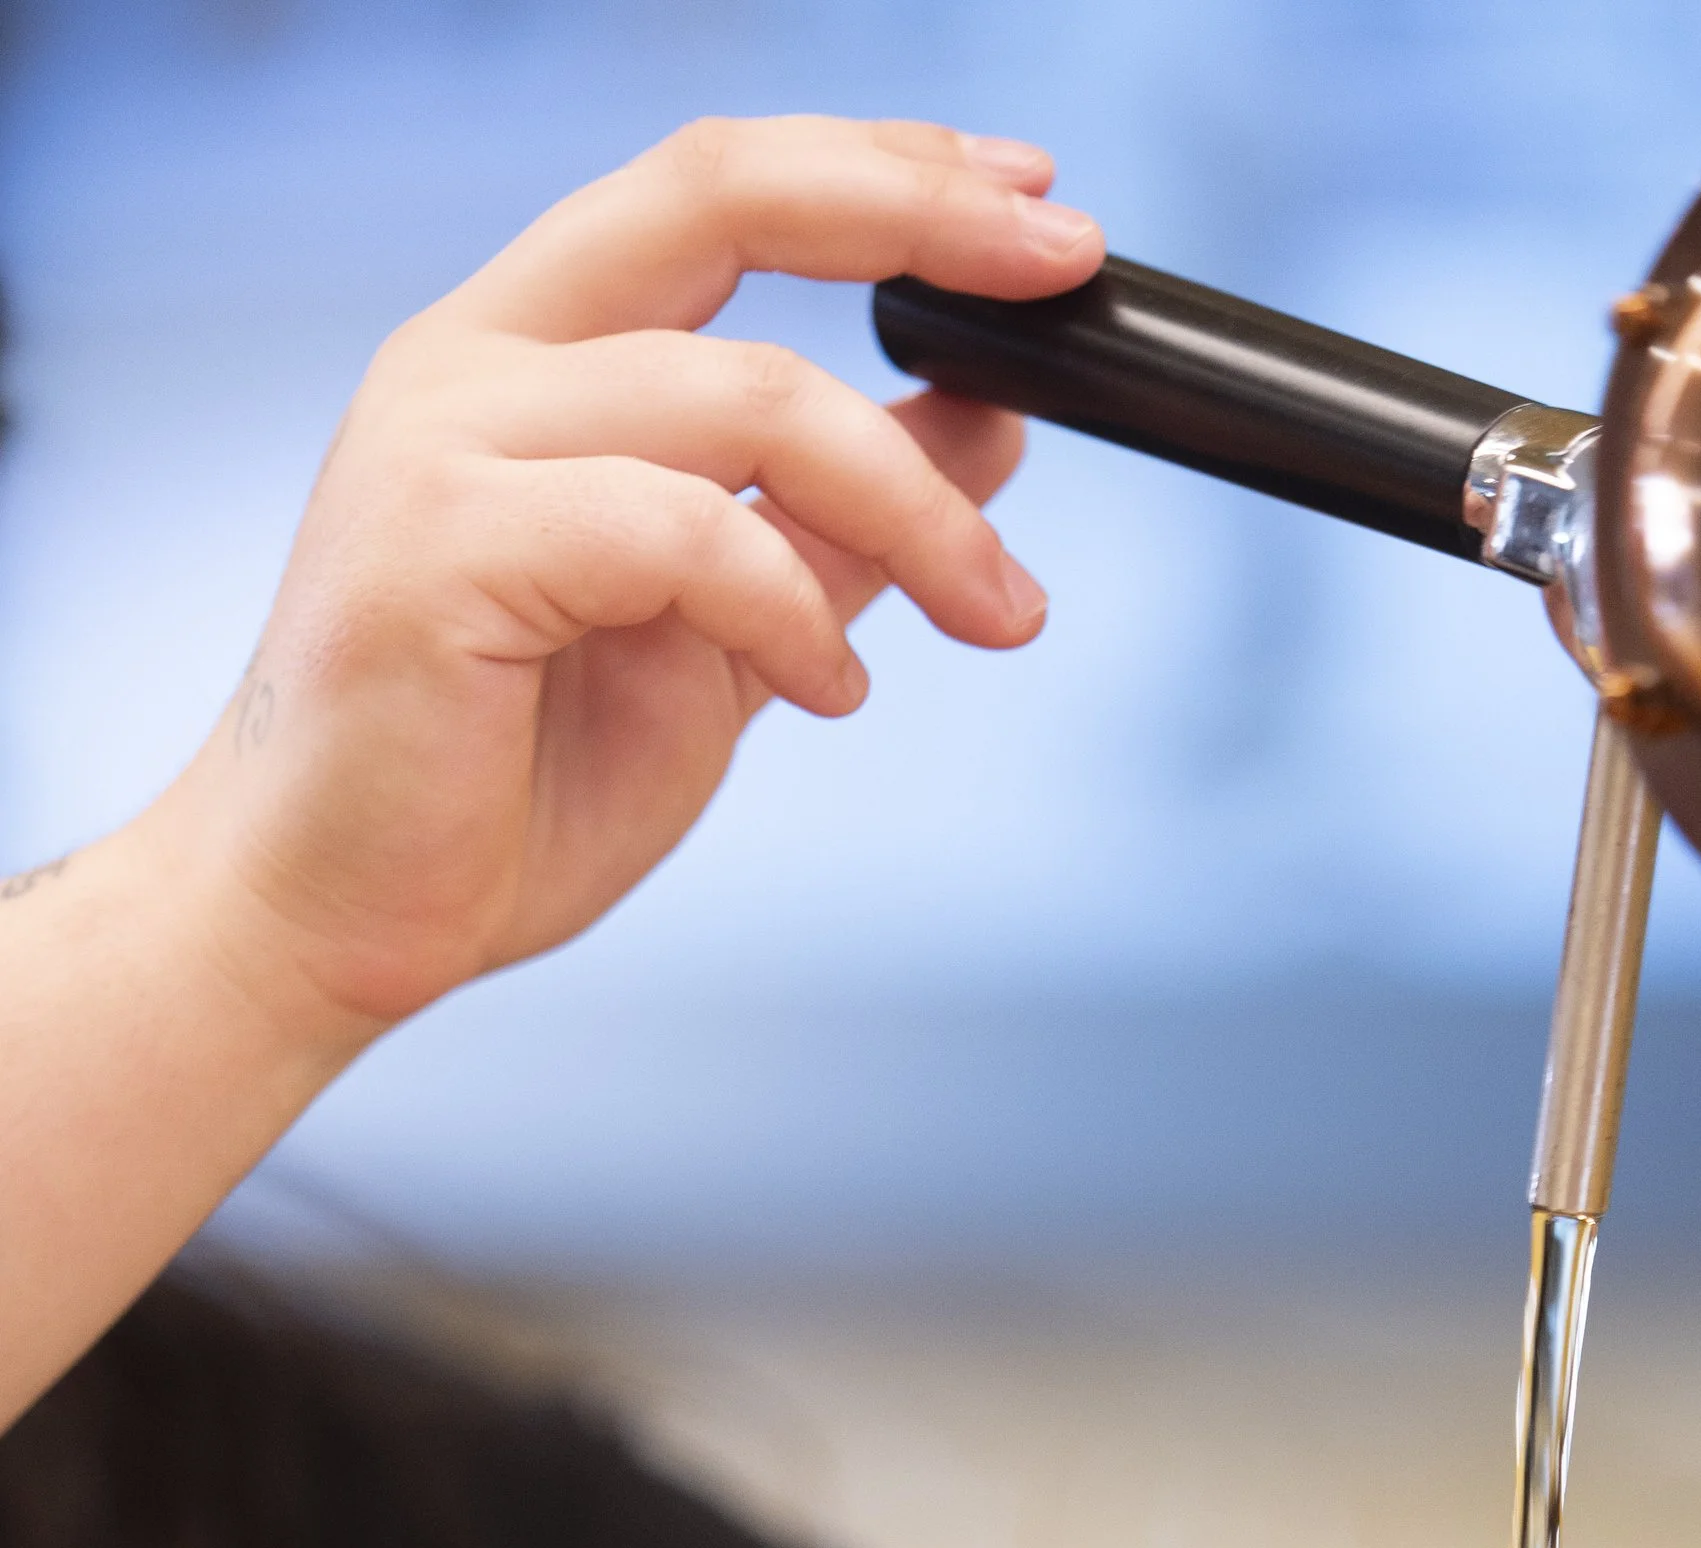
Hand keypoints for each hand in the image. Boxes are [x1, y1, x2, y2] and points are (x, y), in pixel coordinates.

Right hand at [152, 117, 1101, 1044]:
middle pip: (722, 197)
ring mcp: (447, 441)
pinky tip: (830, 689)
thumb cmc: (495, 787)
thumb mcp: (718, 639)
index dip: (887, 173)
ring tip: (987, 610)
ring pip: (748, 398)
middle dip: (918, 216)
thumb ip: (832, 526)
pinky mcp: (447, 547)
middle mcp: (475, 359)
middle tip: (1065, 274)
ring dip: (910, 508)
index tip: (1036, 208)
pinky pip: (683, 532)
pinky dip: (792, 611)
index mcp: (528, 353)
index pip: (720, 188)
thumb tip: (986, 425)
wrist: (334, 919)